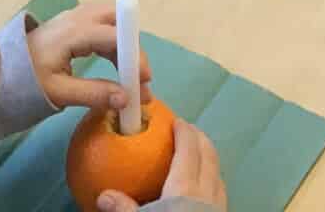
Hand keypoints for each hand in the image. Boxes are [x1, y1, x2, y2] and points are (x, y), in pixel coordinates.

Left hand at [25, 2, 152, 111]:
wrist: (1, 70)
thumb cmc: (26, 81)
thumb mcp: (59, 92)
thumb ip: (93, 94)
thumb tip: (127, 98)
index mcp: (73, 32)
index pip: (114, 36)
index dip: (134, 56)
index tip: (144, 80)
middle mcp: (77, 17)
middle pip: (117, 18)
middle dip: (132, 45)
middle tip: (138, 75)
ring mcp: (75, 16)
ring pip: (112, 19)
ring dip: (125, 45)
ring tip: (130, 75)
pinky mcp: (73, 23)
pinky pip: (102, 24)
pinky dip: (115, 43)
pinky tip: (116, 65)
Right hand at [97, 120, 226, 211]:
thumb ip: (124, 210)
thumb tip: (104, 196)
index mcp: (186, 188)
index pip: (188, 149)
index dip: (184, 132)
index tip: (176, 122)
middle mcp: (208, 193)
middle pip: (209, 155)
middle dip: (199, 139)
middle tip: (186, 131)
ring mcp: (219, 207)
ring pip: (218, 173)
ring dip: (208, 159)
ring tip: (194, 156)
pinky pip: (220, 192)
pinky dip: (212, 180)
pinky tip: (202, 189)